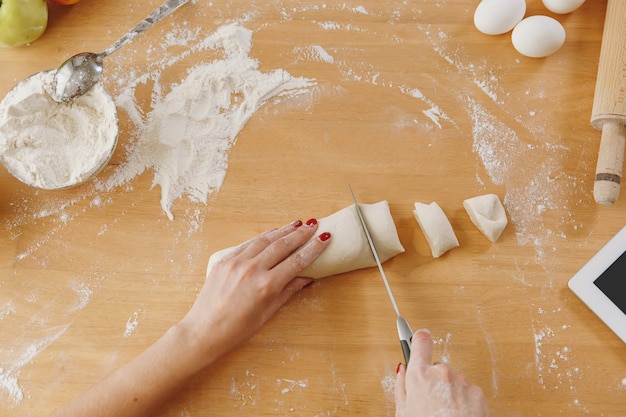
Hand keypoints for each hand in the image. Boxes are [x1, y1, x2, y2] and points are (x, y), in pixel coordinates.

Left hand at [179, 219, 330, 364]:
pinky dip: (263, 237)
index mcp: (266, 286)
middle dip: (301, 234)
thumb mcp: (267, 314)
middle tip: (314, 225)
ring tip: (297, 224)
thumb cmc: (236, 330)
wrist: (202, 331)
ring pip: (265, 240)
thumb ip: (287, 292)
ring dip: (283, 231)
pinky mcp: (224, 261)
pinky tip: (273, 232)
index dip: (313, 248)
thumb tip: (306, 278)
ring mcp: (236, 263)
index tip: (325, 238)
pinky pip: (248, 244)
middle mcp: (252, 270)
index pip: (297, 261)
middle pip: (282, 245)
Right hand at [395, 329, 487, 416]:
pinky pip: (468, 390)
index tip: (418, 338)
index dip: (418, 338)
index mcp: (419, 375)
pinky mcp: (477, 392)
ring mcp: (461, 381)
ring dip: (450, 392)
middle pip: (437, 367)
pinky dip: (464, 400)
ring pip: (453, 380)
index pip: (420, 340)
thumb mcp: (403, 412)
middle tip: (430, 401)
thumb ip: (401, 386)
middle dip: (434, 380)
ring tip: (445, 413)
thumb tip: (401, 369)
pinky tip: (458, 415)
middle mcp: (441, 372)